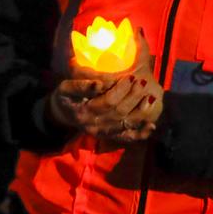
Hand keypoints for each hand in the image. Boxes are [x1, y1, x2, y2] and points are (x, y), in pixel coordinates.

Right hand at [48, 30, 163, 143]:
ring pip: (127, 124)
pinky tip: (151, 125)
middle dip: (134, 96)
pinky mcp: (110, 136)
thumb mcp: (65, 89)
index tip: (130, 76)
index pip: (108, 101)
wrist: (61, 116)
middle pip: (120, 111)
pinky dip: (141, 133)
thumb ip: (81, 86)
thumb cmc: (64, 98)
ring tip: (151, 98)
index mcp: (85, 112)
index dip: (121, 89)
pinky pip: (127, 137)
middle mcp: (96, 125)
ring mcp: (104, 132)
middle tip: (142, 83)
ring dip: (141, 112)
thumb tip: (100, 84)